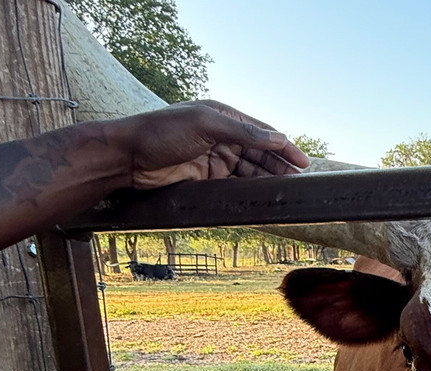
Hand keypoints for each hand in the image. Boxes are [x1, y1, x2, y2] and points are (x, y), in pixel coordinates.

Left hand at [114, 100, 310, 188]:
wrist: (128, 157)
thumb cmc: (161, 133)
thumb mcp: (205, 125)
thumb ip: (243, 132)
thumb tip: (277, 137)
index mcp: (223, 115)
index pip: (262, 132)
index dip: (283, 146)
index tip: (302, 162)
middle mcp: (221, 135)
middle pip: (259, 152)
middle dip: (279, 165)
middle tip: (298, 181)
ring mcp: (214, 157)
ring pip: (249, 169)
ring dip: (267, 178)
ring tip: (285, 189)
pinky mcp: (206, 177)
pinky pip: (235, 182)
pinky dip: (249, 188)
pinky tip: (262, 195)